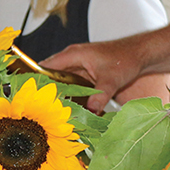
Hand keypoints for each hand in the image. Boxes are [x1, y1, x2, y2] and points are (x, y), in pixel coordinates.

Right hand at [42, 26, 169, 112]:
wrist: (140, 55)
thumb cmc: (125, 59)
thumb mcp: (111, 79)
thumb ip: (100, 95)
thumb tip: (90, 112)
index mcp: (73, 55)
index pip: (45, 66)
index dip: (35, 80)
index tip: (30, 96)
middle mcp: (72, 61)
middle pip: (51, 78)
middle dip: (47, 93)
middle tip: (42, 111)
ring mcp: (78, 69)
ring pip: (61, 85)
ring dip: (59, 97)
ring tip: (53, 114)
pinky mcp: (85, 77)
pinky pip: (72, 89)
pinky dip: (71, 99)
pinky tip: (70, 112)